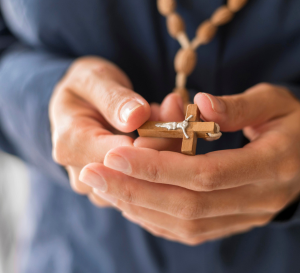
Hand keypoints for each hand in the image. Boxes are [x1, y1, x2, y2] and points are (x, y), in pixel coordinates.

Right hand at [49, 56, 182, 206]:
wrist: (78, 106)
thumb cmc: (86, 88)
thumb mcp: (95, 79)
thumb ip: (115, 98)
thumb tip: (137, 117)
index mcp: (70, 144)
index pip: (122, 156)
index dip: (153, 139)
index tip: (170, 111)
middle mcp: (83, 175)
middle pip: (137, 174)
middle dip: (165, 142)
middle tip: (173, 108)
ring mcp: (100, 188)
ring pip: (147, 181)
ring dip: (165, 150)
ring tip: (161, 116)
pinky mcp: (115, 192)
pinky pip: (147, 183)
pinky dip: (161, 159)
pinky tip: (160, 133)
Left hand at [80, 83, 299, 244]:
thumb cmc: (288, 123)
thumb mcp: (273, 102)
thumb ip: (238, 106)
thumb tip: (199, 104)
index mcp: (274, 165)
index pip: (207, 174)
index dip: (159, 165)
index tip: (116, 151)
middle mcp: (260, 201)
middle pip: (188, 205)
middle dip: (135, 190)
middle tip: (93, 173)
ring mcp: (245, 218)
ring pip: (184, 224)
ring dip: (138, 206)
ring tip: (101, 185)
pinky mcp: (231, 224)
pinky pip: (189, 230)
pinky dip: (154, 217)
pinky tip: (127, 201)